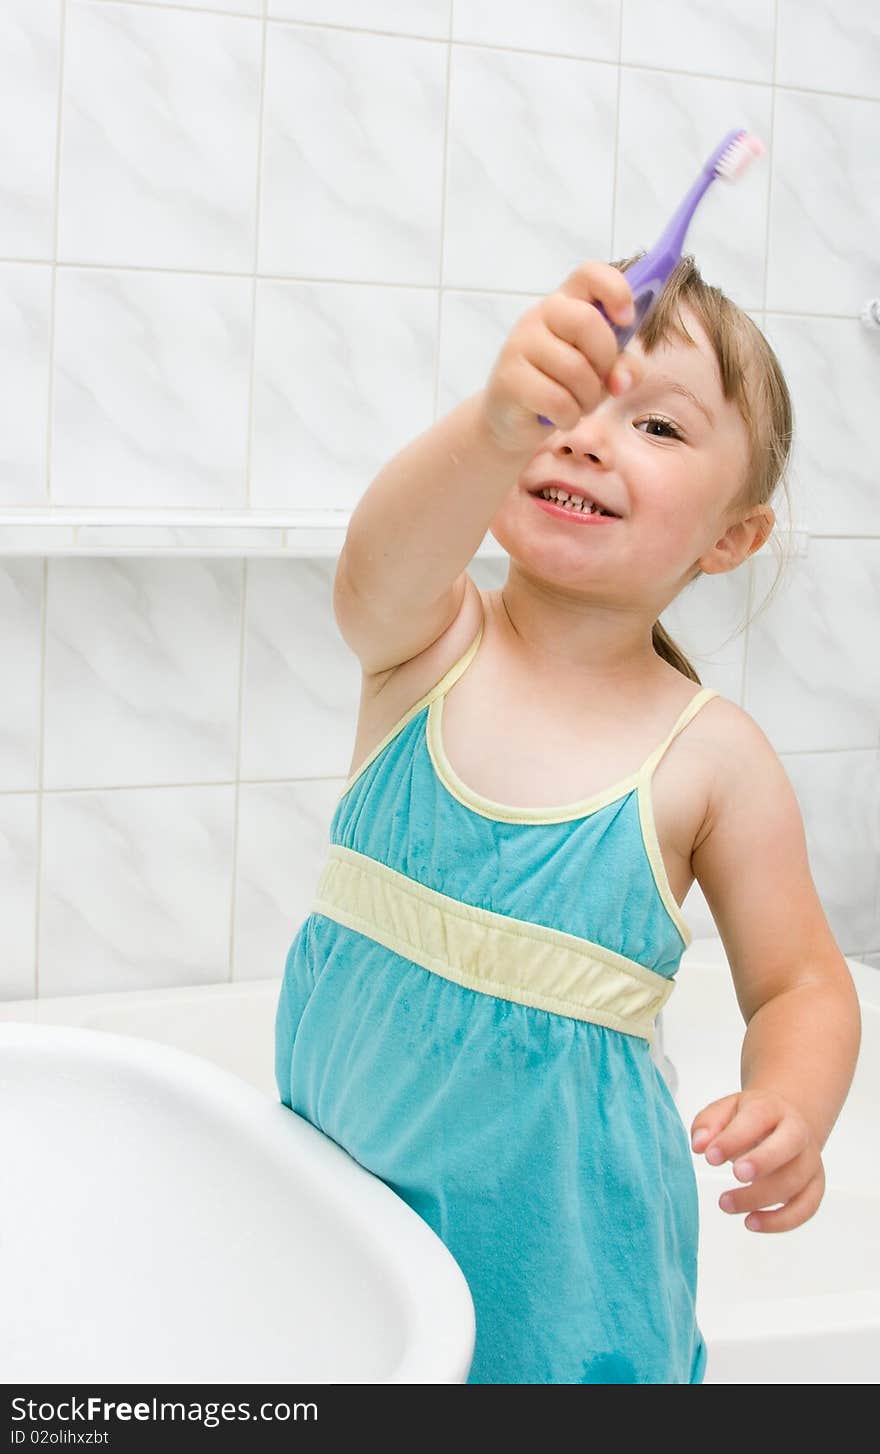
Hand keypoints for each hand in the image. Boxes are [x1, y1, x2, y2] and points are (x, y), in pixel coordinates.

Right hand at [481, 260, 643, 453]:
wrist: (512, 420)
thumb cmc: (561, 386)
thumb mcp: (601, 373)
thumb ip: (624, 367)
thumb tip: (620, 381)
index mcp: (566, 303)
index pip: (589, 273)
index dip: (615, 290)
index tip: (627, 320)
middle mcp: (540, 315)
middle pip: (586, 321)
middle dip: (605, 360)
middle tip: (600, 381)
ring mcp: (520, 344)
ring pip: (575, 369)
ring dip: (588, 398)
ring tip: (579, 405)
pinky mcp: (509, 378)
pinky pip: (557, 400)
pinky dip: (570, 417)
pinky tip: (562, 418)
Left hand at [690, 1088, 825, 1232]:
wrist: (786, 1123)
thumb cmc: (750, 1119)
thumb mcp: (726, 1110)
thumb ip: (708, 1124)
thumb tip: (699, 1145)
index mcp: (772, 1107)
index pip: (757, 1117)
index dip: (734, 1138)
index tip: (710, 1157)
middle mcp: (797, 1131)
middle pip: (789, 1144)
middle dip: (763, 1160)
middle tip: (736, 1174)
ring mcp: (810, 1160)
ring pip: (795, 1181)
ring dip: (761, 1197)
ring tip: (725, 1204)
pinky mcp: (815, 1186)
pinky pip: (806, 1207)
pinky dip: (781, 1221)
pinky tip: (751, 1223)